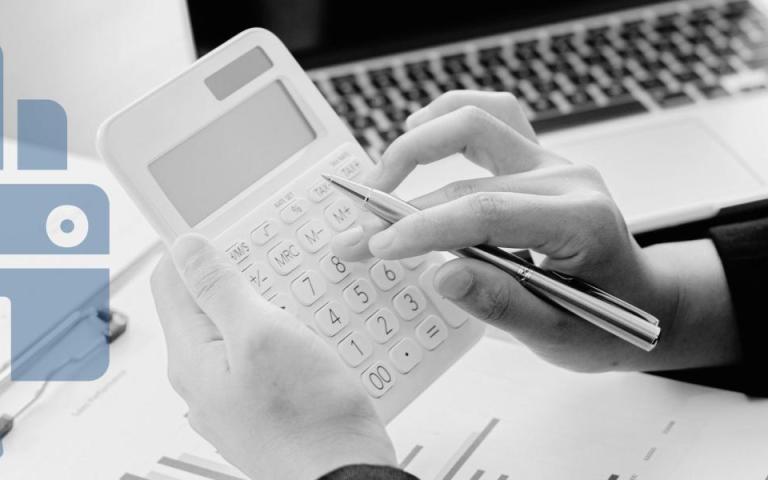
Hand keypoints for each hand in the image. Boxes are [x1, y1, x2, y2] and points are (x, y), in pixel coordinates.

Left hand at [150, 234, 394, 479]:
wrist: (343, 473)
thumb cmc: (308, 418)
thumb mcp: (261, 334)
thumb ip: (220, 288)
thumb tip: (187, 249)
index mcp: (191, 356)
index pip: (171, 279)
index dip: (197, 247)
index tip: (231, 229)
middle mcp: (204, 376)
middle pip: (205, 302)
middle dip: (237, 274)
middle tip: (273, 260)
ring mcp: (232, 392)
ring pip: (237, 327)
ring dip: (265, 303)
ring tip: (297, 295)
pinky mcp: (261, 401)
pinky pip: (261, 353)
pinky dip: (281, 333)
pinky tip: (309, 332)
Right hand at [333, 91, 740, 371]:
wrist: (639, 300)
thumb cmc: (603, 322)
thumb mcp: (556, 335)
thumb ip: (500, 304)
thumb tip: (441, 273)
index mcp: (579, 222)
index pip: (487, 212)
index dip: (424, 227)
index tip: (377, 247)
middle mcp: (566, 179)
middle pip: (469, 170)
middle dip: (402, 203)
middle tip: (357, 234)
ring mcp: (551, 161)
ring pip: (478, 119)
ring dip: (420, 143)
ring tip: (378, 178)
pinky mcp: (536, 158)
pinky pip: (492, 115)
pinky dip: (449, 117)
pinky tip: (417, 131)